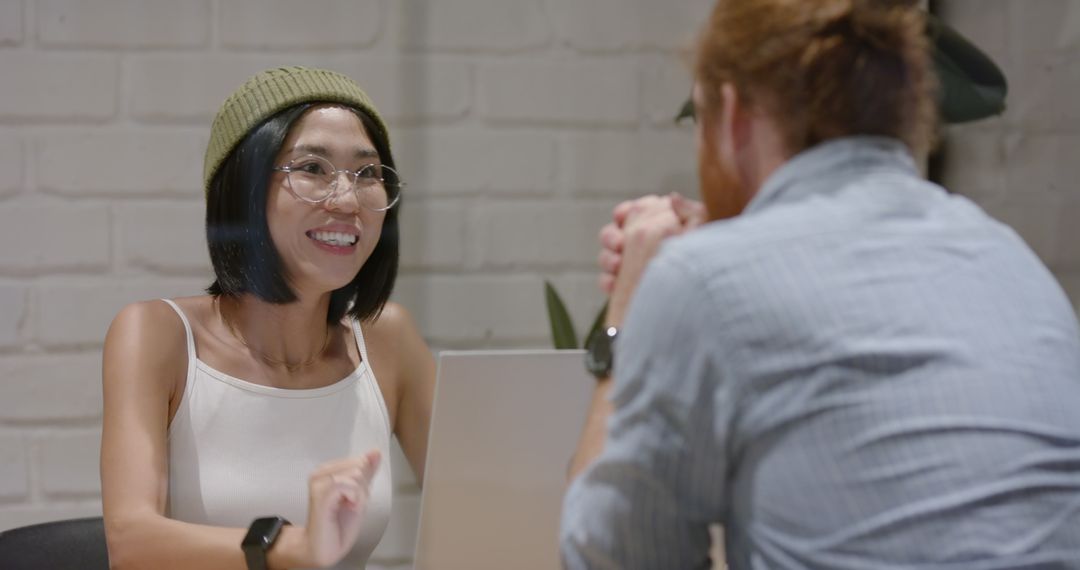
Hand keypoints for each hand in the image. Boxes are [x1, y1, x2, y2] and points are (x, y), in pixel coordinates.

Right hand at [302, 450, 381, 567]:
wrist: (323, 549)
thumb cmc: (339, 525)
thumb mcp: (359, 494)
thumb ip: (366, 472)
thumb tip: (375, 451)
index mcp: (328, 470)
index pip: (360, 461)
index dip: (364, 482)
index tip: (352, 499)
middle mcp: (320, 472)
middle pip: (359, 466)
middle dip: (362, 489)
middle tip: (349, 505)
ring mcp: (319, 482)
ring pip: (356, 474)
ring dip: (359, 495)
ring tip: (347, 508)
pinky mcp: (320, 493)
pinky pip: (348, 485)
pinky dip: (355, 498)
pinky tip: (347, 508)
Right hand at [598, 193, 705, 324]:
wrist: (697, 311)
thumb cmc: (702, 269)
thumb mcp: (702, 238)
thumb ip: (691, 213)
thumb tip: (672, 197)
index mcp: (659, 229)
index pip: (635, 212)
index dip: (624, 212)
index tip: (622, 217)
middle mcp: (643, 247)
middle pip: (613, 232)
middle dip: (611, 237)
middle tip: (619, 245)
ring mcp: (632, 269)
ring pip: (606, 256)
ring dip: (608, 259)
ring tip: (619, 266)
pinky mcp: (626, 291)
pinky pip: (606, 281)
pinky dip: (607, 281)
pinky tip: (614, 286)